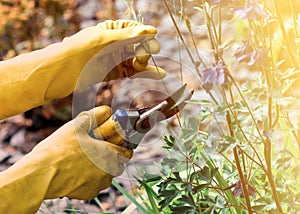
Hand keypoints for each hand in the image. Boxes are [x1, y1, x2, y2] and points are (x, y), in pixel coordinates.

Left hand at [0, 20, 165, 118]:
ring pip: (136, 60)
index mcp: (111, 30)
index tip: (152, 43)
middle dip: (143, 52)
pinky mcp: (114, 73)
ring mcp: (114, 59)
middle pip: (137, 46)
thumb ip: (128, 36)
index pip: (134, 30)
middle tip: (141, 58)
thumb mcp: (104, 40)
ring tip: (154, 70)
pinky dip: (143, 73)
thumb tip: (151, 31)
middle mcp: (114, 44)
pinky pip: (131, 72)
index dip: (144, 36)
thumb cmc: (78, 51)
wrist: (58, 74)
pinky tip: (157, 74)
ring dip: (145, 64)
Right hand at [0, 106, 131, 212]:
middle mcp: (108, 172)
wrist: (42, 174)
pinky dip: (90, 178)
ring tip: (84, 159)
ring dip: (101, 168)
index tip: (115, 142)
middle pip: (118, 164)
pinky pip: (94, 185)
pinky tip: (77, 171)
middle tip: (97, 149)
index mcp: (109, 154)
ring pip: (106, 175)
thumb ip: (95, 116)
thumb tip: (106, 110)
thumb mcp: (77, 125)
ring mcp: (99, 184)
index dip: (123, 146)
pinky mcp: (88, 193)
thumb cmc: (60, 149)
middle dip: (111, 156)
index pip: (127, 152)